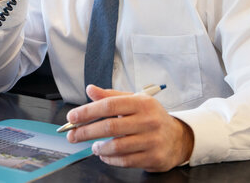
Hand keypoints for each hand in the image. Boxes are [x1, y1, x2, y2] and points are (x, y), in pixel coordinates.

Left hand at [66, 85, 193, 171]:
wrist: (177, 137)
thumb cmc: (151, 116)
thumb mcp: (134, 100)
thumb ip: (111, 95)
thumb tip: (90, 89)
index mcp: (142, 102)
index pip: (109, 105)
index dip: (88, 111)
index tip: (73, 117)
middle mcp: (148, 120)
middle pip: (110, 126)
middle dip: (86, 131)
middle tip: (72, 135)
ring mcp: (152, 140)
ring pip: (117, 146)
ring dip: (99, 147)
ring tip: (93, 145)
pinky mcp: (153, 157)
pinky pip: (125, 161)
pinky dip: (110, 158)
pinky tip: (104, 154)